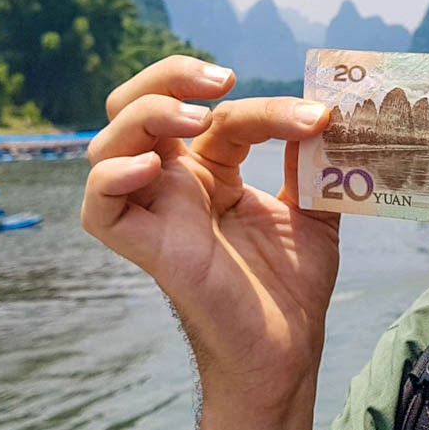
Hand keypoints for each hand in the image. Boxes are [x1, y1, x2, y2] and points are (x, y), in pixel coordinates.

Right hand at [81, 56, 337, 429]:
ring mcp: (154, 213)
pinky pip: (100, 208)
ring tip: (196, 119)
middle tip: (220, 80)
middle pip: (134, 106)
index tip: (316, 117)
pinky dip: (112, 177)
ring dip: (145, 115)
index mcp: (207, 169)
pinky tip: (151, 167)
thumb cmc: (292, 287)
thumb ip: (311, 158)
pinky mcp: (146, 248)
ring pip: (106, 144)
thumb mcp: (312, 207)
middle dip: (167, 77)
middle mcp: (172, 184)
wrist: (288, 353)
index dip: (264, 106)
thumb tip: (328, 107)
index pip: (217, 113)